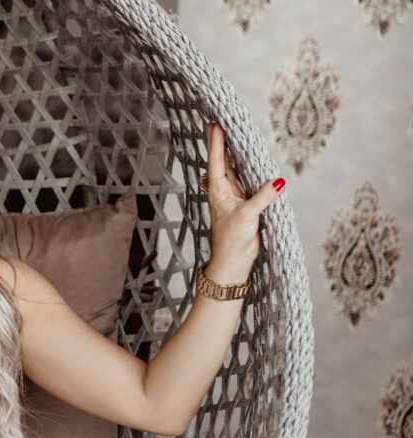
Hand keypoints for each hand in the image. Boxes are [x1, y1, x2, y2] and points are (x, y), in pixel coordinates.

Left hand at [204, 121, 284, 277]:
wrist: (233, 261)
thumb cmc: (232, 240)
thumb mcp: (247, 215)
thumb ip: (263, 197)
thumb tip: (279, 181)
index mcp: (218, 190)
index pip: (216, 161)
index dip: (215, 142)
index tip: (213, 124)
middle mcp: (224, 190)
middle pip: (223, 161)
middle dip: (222, 143)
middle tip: (219, 122)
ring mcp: (235, 196)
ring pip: (235, 170)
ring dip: (234, 154)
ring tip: (232, 134)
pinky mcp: (246, 204)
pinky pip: (248, 181)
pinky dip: (248, 169)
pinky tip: (249, 159)